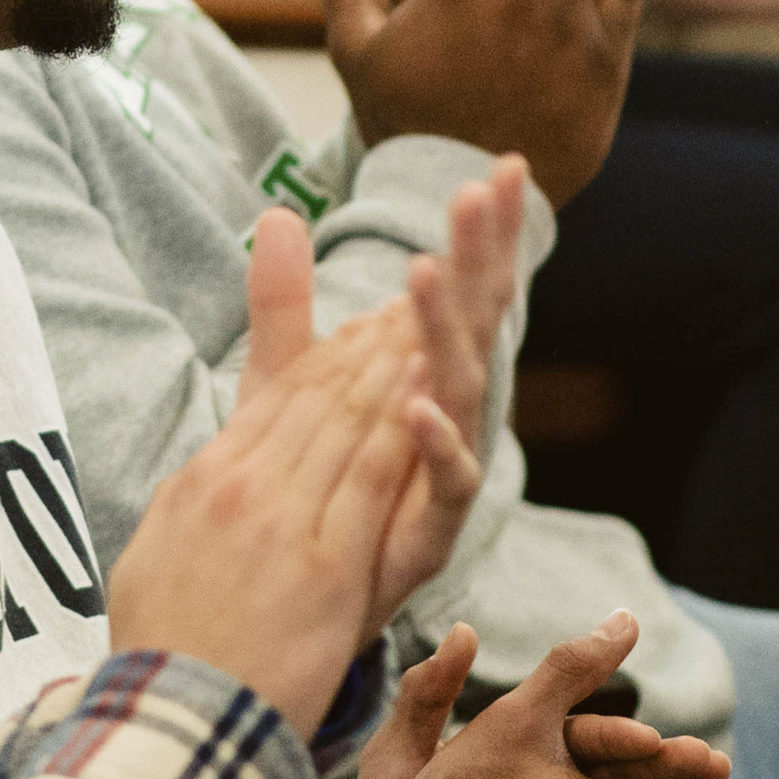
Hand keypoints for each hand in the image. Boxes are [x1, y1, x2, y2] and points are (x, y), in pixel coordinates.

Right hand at [109, 214, 461, 739]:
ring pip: (345, 421)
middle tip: (413, 294)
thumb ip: (187, 503)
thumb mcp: (154, 554)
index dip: (327, 355)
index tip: (365, 323)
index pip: (275, 400)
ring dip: (390, 361)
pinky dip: (399, 423)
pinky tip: (428, 380)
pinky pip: (367, 477)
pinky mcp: (324, 565)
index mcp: (201, 480)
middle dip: (367, 341)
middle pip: (315, 396)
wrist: (173, 727)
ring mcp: (279, 522)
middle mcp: (238, 486)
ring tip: (430, 313)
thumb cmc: (165, 655)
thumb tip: (201, 474)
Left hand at [231, 178, 529, 646]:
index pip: (461, 286)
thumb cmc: (312, 494)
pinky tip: (419, 403)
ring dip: (444, 330)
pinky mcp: (430, 531)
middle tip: (489, 187)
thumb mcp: (287, 387)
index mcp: (425, 377)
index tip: (501, 164)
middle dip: (483, 255)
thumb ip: (286, 306)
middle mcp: (448, 418)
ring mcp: (444, 473)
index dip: (482, 230)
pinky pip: (446, 484)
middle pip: (474, 323)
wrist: (291, 614)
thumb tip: (277, 210)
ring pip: (460, 389)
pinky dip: (436, 443)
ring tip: (425, 271)